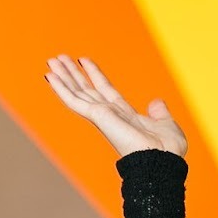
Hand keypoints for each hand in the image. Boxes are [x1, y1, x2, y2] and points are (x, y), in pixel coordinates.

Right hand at [44, 55, 187, 157]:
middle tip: (58, 58)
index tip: (84, 60)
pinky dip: (61, 88)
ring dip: (63, 76)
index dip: (94, 74)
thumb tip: (156, 103)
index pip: (105, 89)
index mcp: (125, 114)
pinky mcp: (97, 117)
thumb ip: (159, 112)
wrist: (163, 159)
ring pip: (77, 92)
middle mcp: (111, 114)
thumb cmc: (167, 149)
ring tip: (51, 60)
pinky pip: (75, 101)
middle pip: (87, 89)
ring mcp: (102, 115)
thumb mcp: (166, 124)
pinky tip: (49, 76)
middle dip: (73, 74)